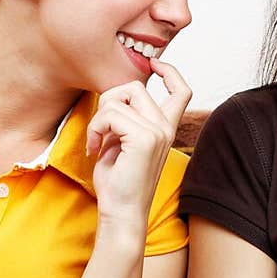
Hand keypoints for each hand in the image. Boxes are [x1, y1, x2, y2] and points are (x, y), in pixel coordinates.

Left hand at [84, 60, 190, 231]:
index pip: (181, 90)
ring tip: (96, 142)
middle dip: (108, 101)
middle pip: (135, 86)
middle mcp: (165, 128)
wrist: (121, 213)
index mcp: (165, 129)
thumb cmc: (118, 184)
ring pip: (119, 98)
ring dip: (99, 118)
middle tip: (99, 129)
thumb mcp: (121, 143)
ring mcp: (158, 132)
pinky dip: (95, 128)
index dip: (169, 70)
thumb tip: (112, 98)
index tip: (153, 64)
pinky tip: (94, 148)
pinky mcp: (144, 138)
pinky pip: (110, 114)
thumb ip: (124, 120)